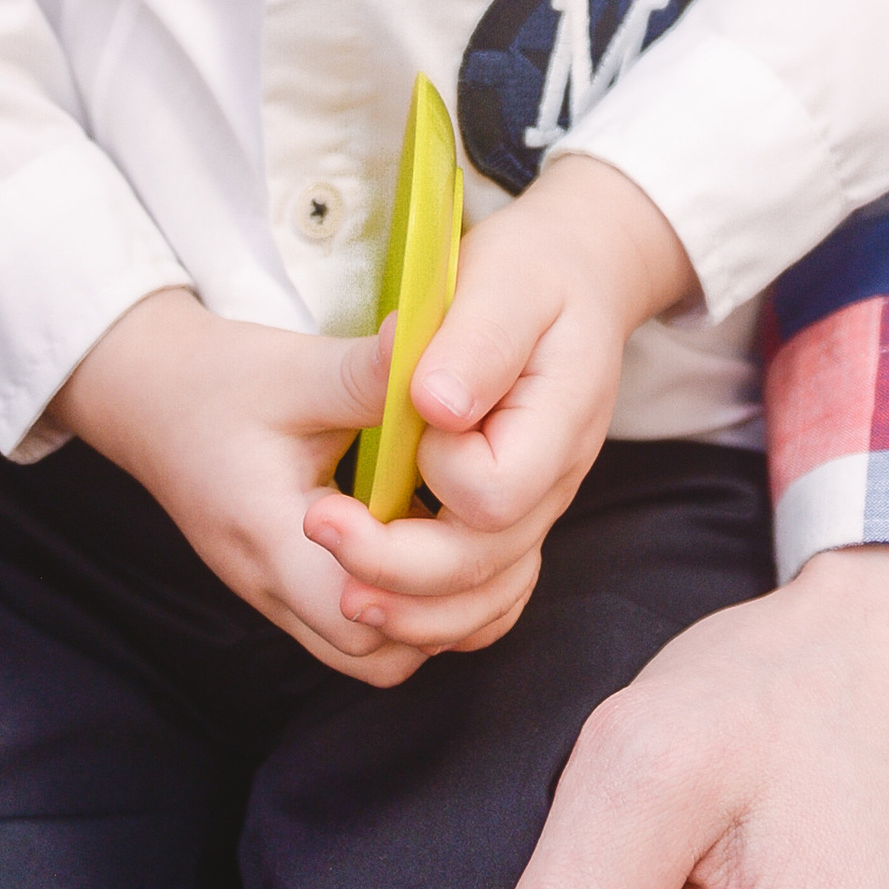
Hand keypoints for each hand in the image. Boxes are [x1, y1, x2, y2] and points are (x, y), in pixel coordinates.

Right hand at [52, 287, 424, 683]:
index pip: (360, 619)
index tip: (448, 510)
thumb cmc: (219, 384)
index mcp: (272, 541)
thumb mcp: (293, 370)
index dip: (421, 583)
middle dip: (441, 610)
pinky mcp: (292, 588)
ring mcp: (282, 598)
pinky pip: (359, 632)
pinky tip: (429, 537)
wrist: (152, 399)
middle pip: (376, 657)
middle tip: (470, 532)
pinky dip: (406, 606)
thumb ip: (368, 373)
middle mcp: (275, 590)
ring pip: (372, 656)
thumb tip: (438, 343)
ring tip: (456, 537)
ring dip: (426, 614)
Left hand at [303, 152, 693, 661]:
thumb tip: (433, 406)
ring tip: (343, 597)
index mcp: (559, 422)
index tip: (405, 418)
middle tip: (317, 524)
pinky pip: (481, 599)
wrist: (572, 281)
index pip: (493, 491)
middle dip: (395, 563)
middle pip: (483, 565)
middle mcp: (553, 485)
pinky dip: (434, 614)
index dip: (437, 470)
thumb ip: (475, 344)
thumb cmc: (532, 274)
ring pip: (484, 601)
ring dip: (411, 612)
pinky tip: (380, 599)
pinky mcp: (507, 523)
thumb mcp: (507, 280)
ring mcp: (534, 512)